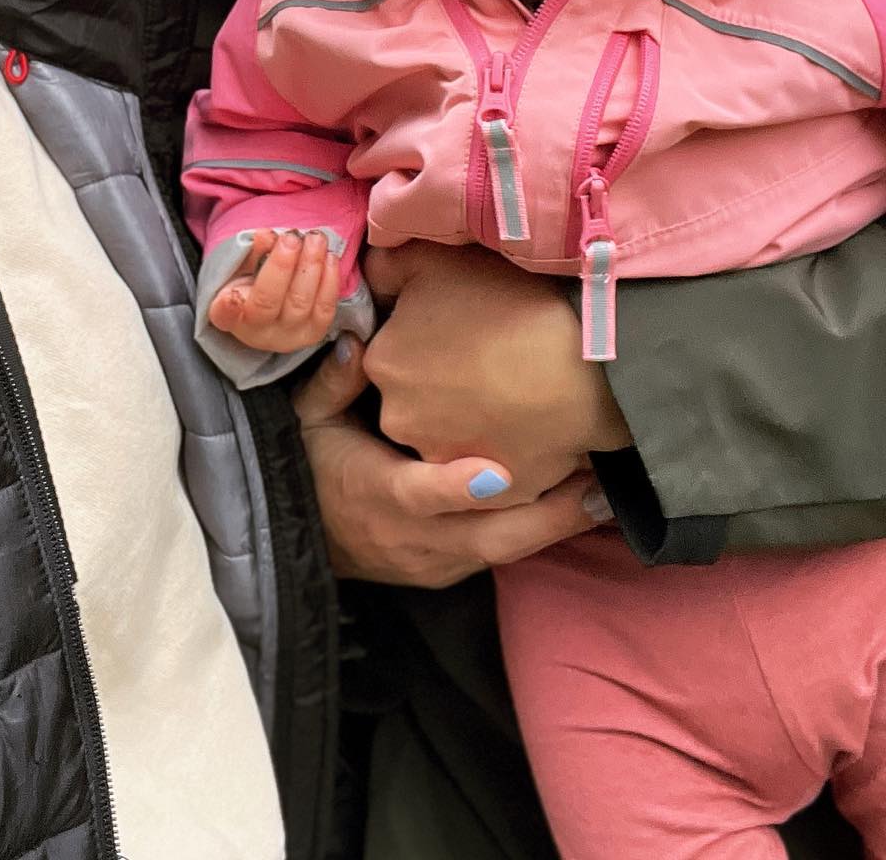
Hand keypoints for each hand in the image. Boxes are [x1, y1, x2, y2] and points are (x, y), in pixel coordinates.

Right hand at [208, 228, 339, 352]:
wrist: (271, 313)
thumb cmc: (251, 284)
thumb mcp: (242, 266)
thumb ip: (253, 251)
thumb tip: (267, 235)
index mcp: (228, 315)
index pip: (227, 313)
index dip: (230, 306)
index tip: (232, 294)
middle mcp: (257, 333)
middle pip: (269, 301)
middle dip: (282, 265)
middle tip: (291, 238)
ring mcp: (288, 336)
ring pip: (300, 304)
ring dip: (311, 266)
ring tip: (315, 239)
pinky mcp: (313, 333)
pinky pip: (325, 309)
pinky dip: (330, 280)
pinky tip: (329, 257)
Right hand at [295, 336, 604, 586]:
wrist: (307, 538)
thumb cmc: (314, 465)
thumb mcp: (309, 419)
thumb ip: (332, 382)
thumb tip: (357, 343)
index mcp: (375, 495)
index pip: (420, 495)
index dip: (458, 487)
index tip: (501, 471)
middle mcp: (412, 538)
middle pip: (488, 536)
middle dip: (547, 515)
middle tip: (598, 484)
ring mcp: (436, 562)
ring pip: (504, 550)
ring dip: (556, 524)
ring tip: (606, 492)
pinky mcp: (451, 571)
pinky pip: (500, 554)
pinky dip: (537, 531)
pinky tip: (577, 505)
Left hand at [362, 241, 631, 501]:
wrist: (587, 363)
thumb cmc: (509, 303)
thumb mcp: (432, 260)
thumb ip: (386, 266)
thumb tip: (373, 273)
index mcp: (381, 363)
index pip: (390, 348)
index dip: (421, 334)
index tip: (453, 324)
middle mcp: (399, 419)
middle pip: (413, 393)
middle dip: (439, 377)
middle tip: (483, 353)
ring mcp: (443, 461)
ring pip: (449, 431)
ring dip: (469, 414)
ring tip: (510, 385)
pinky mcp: (490, 491)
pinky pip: (490, 466)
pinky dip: (503, 446)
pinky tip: (527, 418)